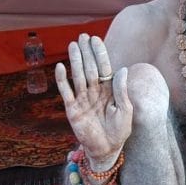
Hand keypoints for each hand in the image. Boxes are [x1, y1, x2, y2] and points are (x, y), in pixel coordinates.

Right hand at [55, 34, 132, 163]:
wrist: (107, 148)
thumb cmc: (119, 130)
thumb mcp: (125, 110)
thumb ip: (122, 90)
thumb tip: (122, 69)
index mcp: (109, 90)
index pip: (103, 68)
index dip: (99, 54)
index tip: (95, 39)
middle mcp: (94, 91)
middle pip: (89, 68)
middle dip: (86, 52)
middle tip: (82, 36)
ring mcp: (82, 99)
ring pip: (77, 76)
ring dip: (75, 60)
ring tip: (73, 45)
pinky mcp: (72, 108)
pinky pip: (66, 92)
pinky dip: (62, 80)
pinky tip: (60, 67)